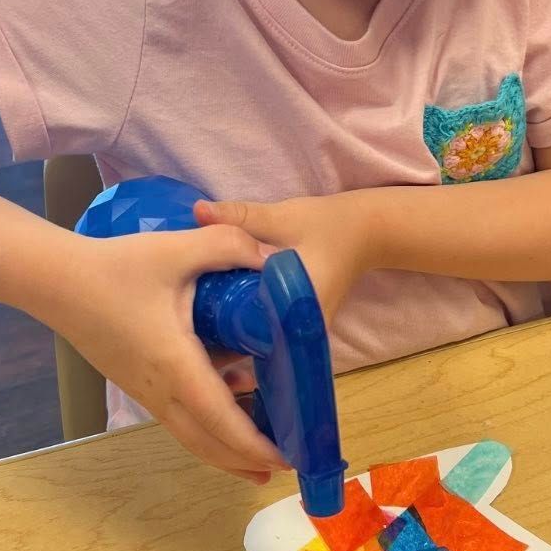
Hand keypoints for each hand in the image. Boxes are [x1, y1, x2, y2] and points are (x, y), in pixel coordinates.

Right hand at [52, 227, 291, 483]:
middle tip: (284, 468)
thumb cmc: (117, 268)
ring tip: (259, 458)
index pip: (220, 418)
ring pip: (191, 435)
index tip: (286, 459)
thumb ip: (230, 247)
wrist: (57, 281)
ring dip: (226, 450)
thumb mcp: (178, 248)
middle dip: (246, 461)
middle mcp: (160, 389)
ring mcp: (145, 391)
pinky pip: (178, 417)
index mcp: (175, 364)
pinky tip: (228, 402)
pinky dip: (207, 426)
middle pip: (207, 442)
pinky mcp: (137, 384)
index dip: (254, 444)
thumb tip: (273, 261)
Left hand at [192, 191, 375, 328]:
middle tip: (186, 310)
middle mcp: (303, 330)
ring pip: (258, 338)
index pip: (251, 328)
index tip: (191, 310)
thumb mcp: (281, 217)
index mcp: (298, 307)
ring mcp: (302, 333)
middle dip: (219, 326)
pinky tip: (220, 305)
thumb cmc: (326, 225)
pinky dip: (245, 319)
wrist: (364, 233)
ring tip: (197, 308)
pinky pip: (266, 331)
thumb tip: (197, 211)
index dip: (218, 322)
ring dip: (231, 325)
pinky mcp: (298, 326)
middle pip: (251, 339)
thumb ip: (240, 217)